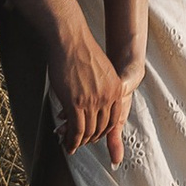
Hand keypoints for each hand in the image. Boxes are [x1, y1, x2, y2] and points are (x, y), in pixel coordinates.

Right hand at [49, 22, 128, 163]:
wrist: (70, 40)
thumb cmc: (80, 51)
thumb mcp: (101, 72)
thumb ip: (102, 88)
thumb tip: (94, 102)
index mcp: (117, 88)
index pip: (113, 119)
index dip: (103, 131)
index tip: (95, 135)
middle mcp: (108, 97)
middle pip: (101, 128)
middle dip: (90, 138)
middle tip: (80, 142)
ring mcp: (92, 101)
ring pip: (88, 131)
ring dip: (79, 142)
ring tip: (72, 145)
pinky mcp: (76, 103)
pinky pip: (77, 130)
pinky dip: (72, 140)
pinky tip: (68, 143)